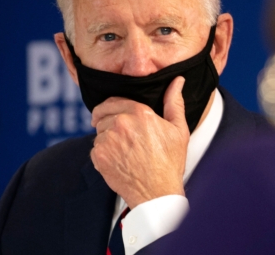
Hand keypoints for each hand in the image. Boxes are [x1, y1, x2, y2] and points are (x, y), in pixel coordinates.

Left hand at [90, 77, 189, 208]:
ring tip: (123, 149)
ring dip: (106, 137)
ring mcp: (107, 141)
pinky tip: (118, 159)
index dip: (113, 106)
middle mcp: (120, 124)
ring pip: (98, 131)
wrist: (157, 193)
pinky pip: (94, 148)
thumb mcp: (179, 130)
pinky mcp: (98, 157)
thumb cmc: (170, 162)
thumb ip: (174, 102)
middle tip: (117, 132)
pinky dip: (102, 152)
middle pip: (102, 114)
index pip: (114, 100)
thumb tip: (178, 81)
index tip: (114, 112)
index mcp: (140, 113)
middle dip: (107, 119)